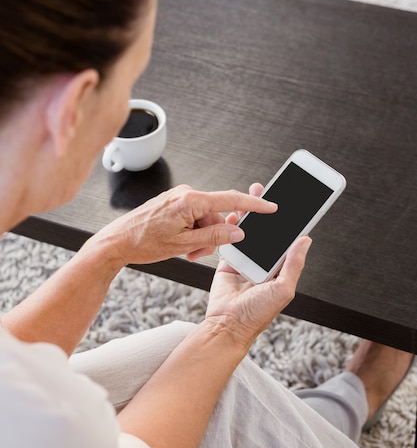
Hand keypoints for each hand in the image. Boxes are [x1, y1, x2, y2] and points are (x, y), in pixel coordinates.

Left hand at [92, 184, 276, 266]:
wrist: (117, 241)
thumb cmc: (145, 243)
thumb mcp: (184, 245)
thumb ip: (214, 236)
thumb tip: (237, 231)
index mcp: (190, 201)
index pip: (230, 200)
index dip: (253, 205)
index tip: (270, 206)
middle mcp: (186, 194)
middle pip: (217, 215)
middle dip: (213, 235)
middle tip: (197, 253)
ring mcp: (179, 197)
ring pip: (206, 218)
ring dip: (201, 236)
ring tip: (185, 250)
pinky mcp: (174, 202)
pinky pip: (194, 216)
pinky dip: (192, 231)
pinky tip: (180, 242)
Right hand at [206, 182, 310, 349]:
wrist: (226, 325)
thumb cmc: (257, 314)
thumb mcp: (282, 290)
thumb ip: (293, 265)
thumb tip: (305, 239)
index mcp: (280, 269)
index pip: (288, 240)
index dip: (292, 222)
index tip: (296, 203)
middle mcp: (264, 263)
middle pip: (269, 232)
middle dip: (269, 212)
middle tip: (272, 190)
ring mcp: (246, 261)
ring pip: (250, 232)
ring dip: (251, 215)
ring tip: (253, 196)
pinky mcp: (229, 261)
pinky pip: (232, 240)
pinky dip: (233, 227)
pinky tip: (235, 214)